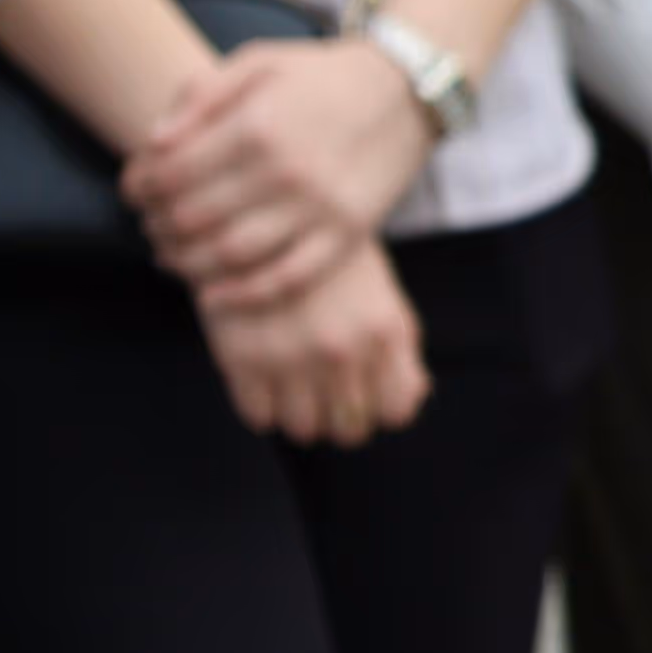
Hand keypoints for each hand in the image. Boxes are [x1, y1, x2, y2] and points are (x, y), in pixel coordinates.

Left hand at [126, 33, 436, 318]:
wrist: (407, 89)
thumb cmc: (322, 74)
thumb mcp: (258, 61)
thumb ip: (200, 96)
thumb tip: (154, 144)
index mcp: (257, 125)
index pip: (171, 174)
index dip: (139, 186)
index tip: (133, 189)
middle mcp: (286, 171)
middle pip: (193, 218)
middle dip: (157, 225)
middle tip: (150, 223)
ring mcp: (320, 207)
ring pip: (231, 255)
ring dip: (187, 262)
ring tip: (171, 255)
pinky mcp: (348, 233)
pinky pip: (287, 278)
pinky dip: (243, 294)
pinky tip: (213, 295)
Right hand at [200, 236, 432, 446]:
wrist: (260, 221)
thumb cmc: (332, 267)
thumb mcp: (381, 298)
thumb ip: (401, 351)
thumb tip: (410, 404)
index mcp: (384, 331)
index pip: (395, 412)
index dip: (380, 410)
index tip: (364, 397)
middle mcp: (342, 350)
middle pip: (349, 431)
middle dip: (339, 418)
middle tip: (325, 396)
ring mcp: (291, 357)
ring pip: (303, 429)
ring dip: (300, 415)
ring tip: (293, 387)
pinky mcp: (241, 359)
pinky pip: (259, 418)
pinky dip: (263, 407)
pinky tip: (265, 379)